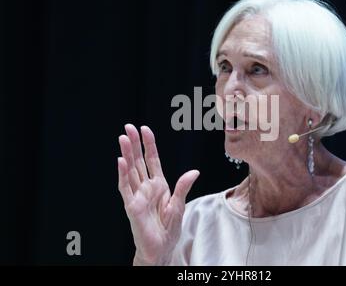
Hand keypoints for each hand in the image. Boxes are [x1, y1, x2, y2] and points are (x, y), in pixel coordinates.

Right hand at [117, 124, 198, 264]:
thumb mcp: (179, 205)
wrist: (161, 249)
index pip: (152, 160)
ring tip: (123, 138)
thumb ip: (183, 187)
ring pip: (131, 171)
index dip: (149, 145)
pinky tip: (121, 161)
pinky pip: (126, 188)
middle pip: (139, 162)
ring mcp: (138, 195)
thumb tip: (194, 171)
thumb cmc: (168, 229)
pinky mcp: (132, 206)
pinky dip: (122, 175)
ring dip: (127, 154)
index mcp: (159, 185)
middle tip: (128, 127)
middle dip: (134, 144)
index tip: (145, 130)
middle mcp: (146, 187)